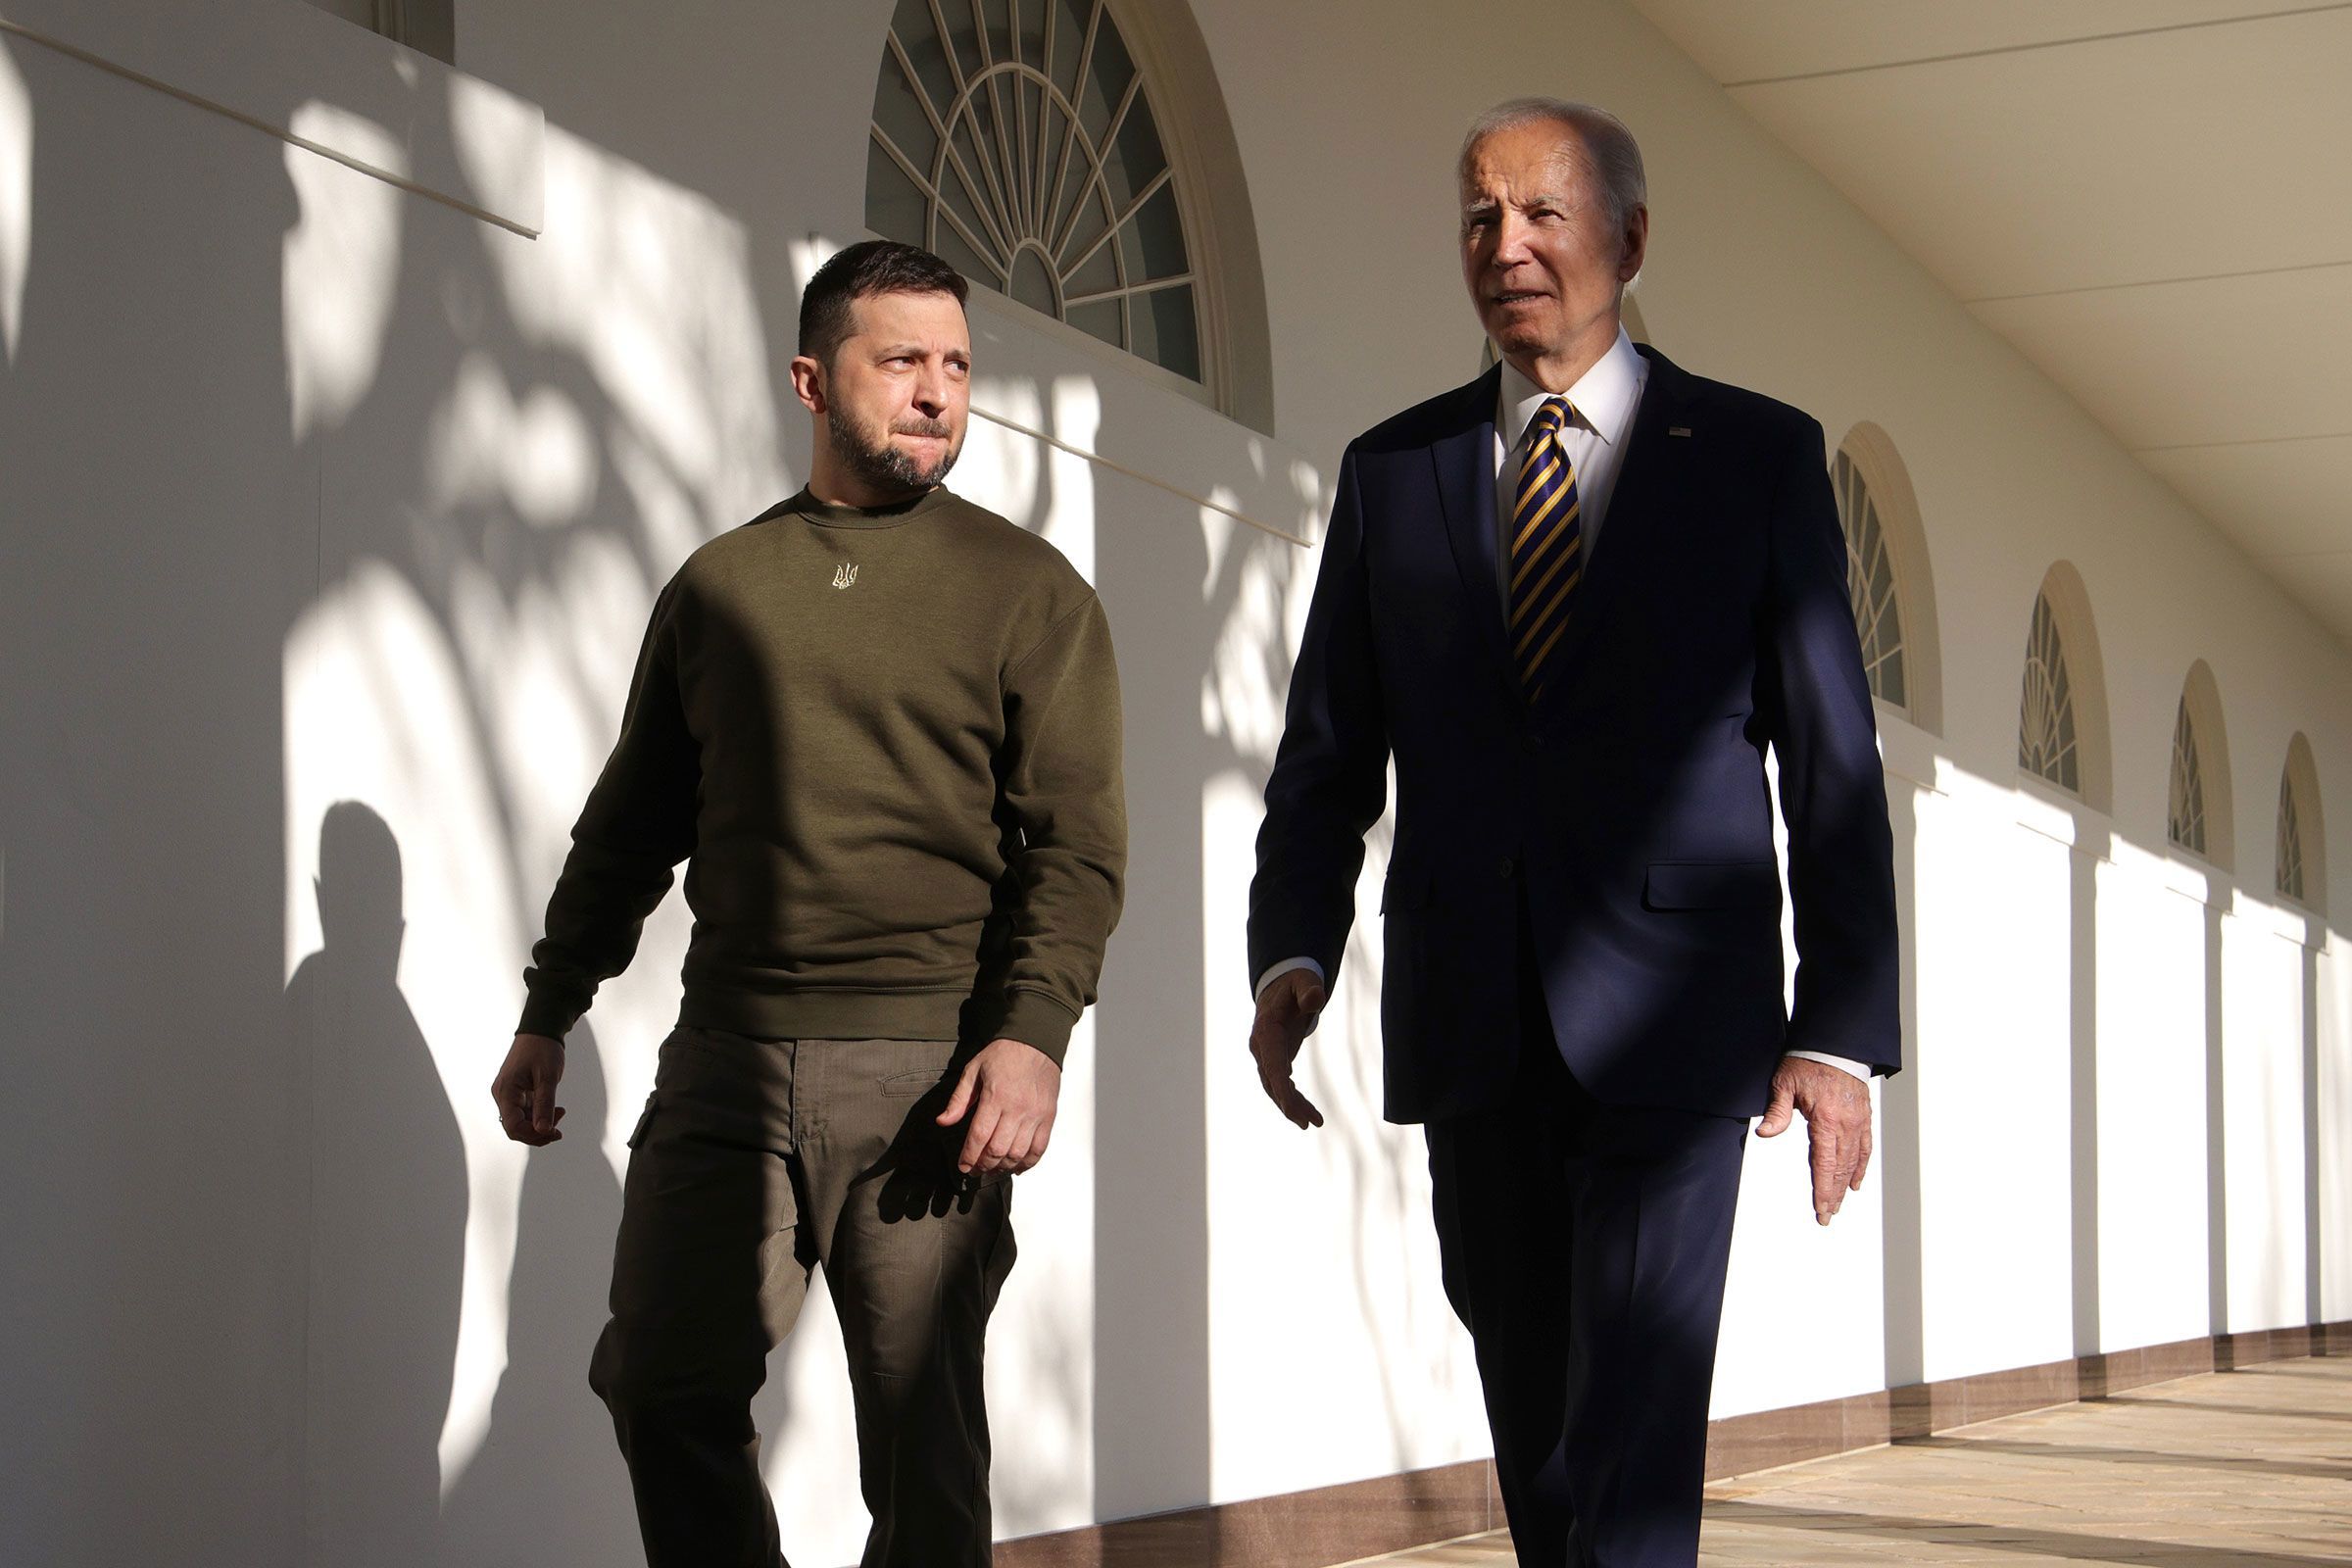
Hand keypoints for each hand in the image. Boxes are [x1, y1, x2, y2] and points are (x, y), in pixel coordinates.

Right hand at [492, 1032, 567, 1145]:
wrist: (540, 1031)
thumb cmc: (543, 1050)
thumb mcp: (547, 1078)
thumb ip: (545, 1105)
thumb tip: (544, 1131)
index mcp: (506, 1092)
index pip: (513, 1126)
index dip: (533, 1135)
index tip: (555, 1131)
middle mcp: (502, 1095)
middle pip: (515, 1128)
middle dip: (537, 1133)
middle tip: (559, 1129)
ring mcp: (508, 1095)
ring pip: (521, 1122)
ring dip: (539, 1125)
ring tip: (560, 1114)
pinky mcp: (516, 1093)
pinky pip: (524, 1113)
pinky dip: (538, 1116)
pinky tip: (555, 1110)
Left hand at [937, 1038, 1060, 1175]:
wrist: (1035, 1042)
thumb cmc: (1004, 1055)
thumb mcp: (973, 1071)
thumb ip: (958, 1099)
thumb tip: (943, 1122)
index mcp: (995, 1096)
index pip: (979, 1136)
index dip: (969, 1156)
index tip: (963, 1166)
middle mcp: (1017, 1108)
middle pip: (999, 1150)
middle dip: (984, 1166)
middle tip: (976, 1170)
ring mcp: (1035, 1115)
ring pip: (1019, 1153)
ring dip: (1004, 1167)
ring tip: (994, 1169)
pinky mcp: (1048, 1117)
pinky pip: (1039, 1148)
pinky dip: (1028, 1163)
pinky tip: (1017, 1167)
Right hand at [1248, 968, 1326, 1128]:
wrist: (1280, 987)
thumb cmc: (1294, 983)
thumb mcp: (1303, 981)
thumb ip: (1309, 989)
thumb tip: (1316, 999)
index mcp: (1266, 1029)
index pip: (1271, 1062)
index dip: (1280, 1085)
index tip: (1290, 1106)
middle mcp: (1260, 1046)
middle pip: (1271, 1080)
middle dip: (1288, 1103)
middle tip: (1309, 1122)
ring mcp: (1265, 1055)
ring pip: (1275, 1087)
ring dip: (1292, 1106)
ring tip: (1315, 1122)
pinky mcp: (1274, 1060)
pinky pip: (1281, 1084)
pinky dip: (1292, 1099)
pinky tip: (1308, 1113)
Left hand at [1756, 1055, 1871, 1225]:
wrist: (1835, 1044)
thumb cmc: (1807, 1061)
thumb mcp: (1784, 1084)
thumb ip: (1777, 1112)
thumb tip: (1764, 1133)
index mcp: (1825, 1120)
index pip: (1824, 1164)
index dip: (1823, 1190)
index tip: (1821, 1210)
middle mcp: (1845, 1125)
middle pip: (1840, 1168)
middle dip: (1833, 1195)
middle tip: (1826, 1216)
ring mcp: (1858, 1122)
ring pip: (1853, 1161)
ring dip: (1845, 1185)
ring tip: (1838, 1205)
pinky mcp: (1864, 1117)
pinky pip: (1865, 1147)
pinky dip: (1860, 1166)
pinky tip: (1855, 1182)